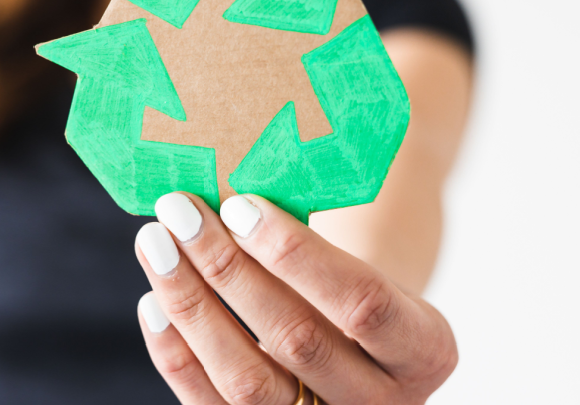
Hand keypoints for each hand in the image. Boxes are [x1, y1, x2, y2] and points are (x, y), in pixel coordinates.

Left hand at [134, 192, 456, 404]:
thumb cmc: (353, 291)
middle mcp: (382, 402)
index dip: (298, 255)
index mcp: (425, 349)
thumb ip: (314, 246)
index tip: (240, 205)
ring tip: (156, 245)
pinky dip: (176, 354)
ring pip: (247, 382)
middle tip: (180, 211)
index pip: (363, 302)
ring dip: (191, 306)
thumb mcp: (364, 266)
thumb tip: (228, 196)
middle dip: (228, 269)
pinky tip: (154, 302)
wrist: (357, 355)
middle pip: (297, 339)